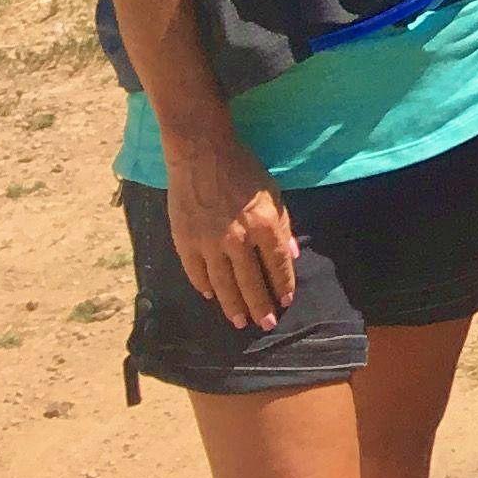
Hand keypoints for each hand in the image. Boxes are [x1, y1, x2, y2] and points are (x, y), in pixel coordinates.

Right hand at [165, 131, 299, 331]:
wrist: (202, 154)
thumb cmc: (243, 169)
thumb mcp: (273, 192)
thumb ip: (283, 225)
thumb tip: (291, 255)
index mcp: (264, 224)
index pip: (277, 264)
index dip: (282, 285)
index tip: (285, 302)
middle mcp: (238, 239)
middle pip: (250, 281)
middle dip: (260, 305)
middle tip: (265, 324)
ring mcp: (209, 243)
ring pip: (223, 284)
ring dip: (233, 305)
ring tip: (240, 321)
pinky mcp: (185, 242)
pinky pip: (196, 273)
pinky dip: (204, 287)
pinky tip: (212, 296)